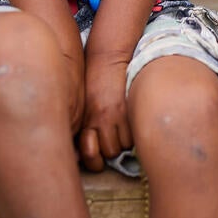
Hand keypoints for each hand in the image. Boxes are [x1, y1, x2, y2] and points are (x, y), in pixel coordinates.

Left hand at [77, 55, 131, 171]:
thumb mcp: (85, 104)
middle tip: (112, 138)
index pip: (88, 153)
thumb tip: (82, 151)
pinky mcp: (130, 109)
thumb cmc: (95, 80)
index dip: (93, 159)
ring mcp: (116, 115)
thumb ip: (86, 125)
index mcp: (85, 119)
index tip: (97, 157)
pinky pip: (134, 133)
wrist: (109, 57)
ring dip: (125, 141)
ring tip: (122, 127)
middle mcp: (99, 119)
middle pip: (110, 152)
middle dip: (112, 149)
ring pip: (124, 145)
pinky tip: (130, 121)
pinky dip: (134, 132)